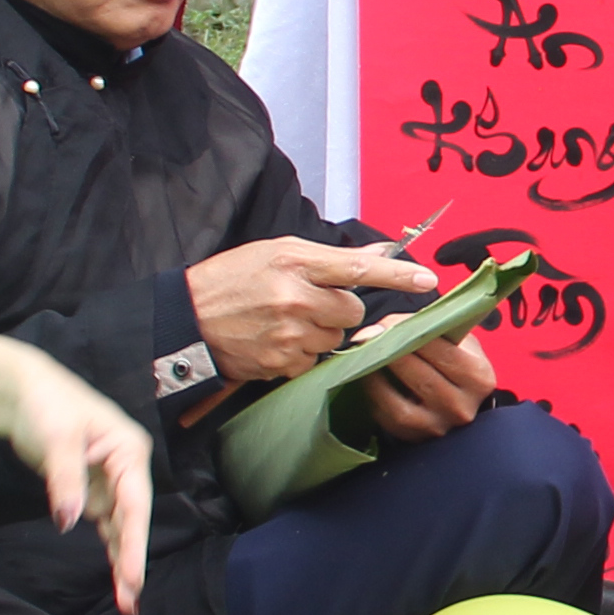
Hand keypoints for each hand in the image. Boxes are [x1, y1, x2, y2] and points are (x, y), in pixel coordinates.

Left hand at [0, 361, 153, 614]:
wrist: (25, 393)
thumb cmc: (48, 404)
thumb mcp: (57, 439)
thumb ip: (66, 480)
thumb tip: (69, 520)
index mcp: (129, 452)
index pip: (134, 506)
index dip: (134, 545)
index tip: (132, 579)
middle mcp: (126, 469)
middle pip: (131, 523)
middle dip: (130, 562)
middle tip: (130, 603)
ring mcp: (110, 482)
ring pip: (119, 528)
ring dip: (121, 561)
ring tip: (126, 601)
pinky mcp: (91, 490)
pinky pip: (103, 525)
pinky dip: (108, 548)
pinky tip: (116, 577)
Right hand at [189, 236, 439, 380]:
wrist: (186, 319)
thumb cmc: (231, 279)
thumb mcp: (276, 251)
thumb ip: (328, 257)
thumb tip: (379, 254)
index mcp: (295, 261)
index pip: (357, 268)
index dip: (396, 274)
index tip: (427, 279)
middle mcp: (296, 298)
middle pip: (352, 312)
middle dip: (338, 310)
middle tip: (307, 302)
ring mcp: (289, 334)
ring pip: (335, 339)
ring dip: (319, 333)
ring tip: (284, 322)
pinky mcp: (281, 363)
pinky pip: (314, 361)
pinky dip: (301, 354)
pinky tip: (276, 342)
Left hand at [358, 328, 497, 442]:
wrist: (458, 397)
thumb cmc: (454, 360)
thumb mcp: (455, 339)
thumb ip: (423, 325)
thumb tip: (378, 329)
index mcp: (479, 378)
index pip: (442, 352)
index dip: (412, 335)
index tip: (388, 324)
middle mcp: (461, 407)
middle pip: (421, 377)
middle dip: (392, 354)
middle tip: (372, 338)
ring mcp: (438, 426)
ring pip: (400, 403)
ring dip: (378, 377)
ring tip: (368, 358)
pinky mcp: (416, 437)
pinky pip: (388, 416)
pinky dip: (375, 394)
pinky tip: (369, 377)